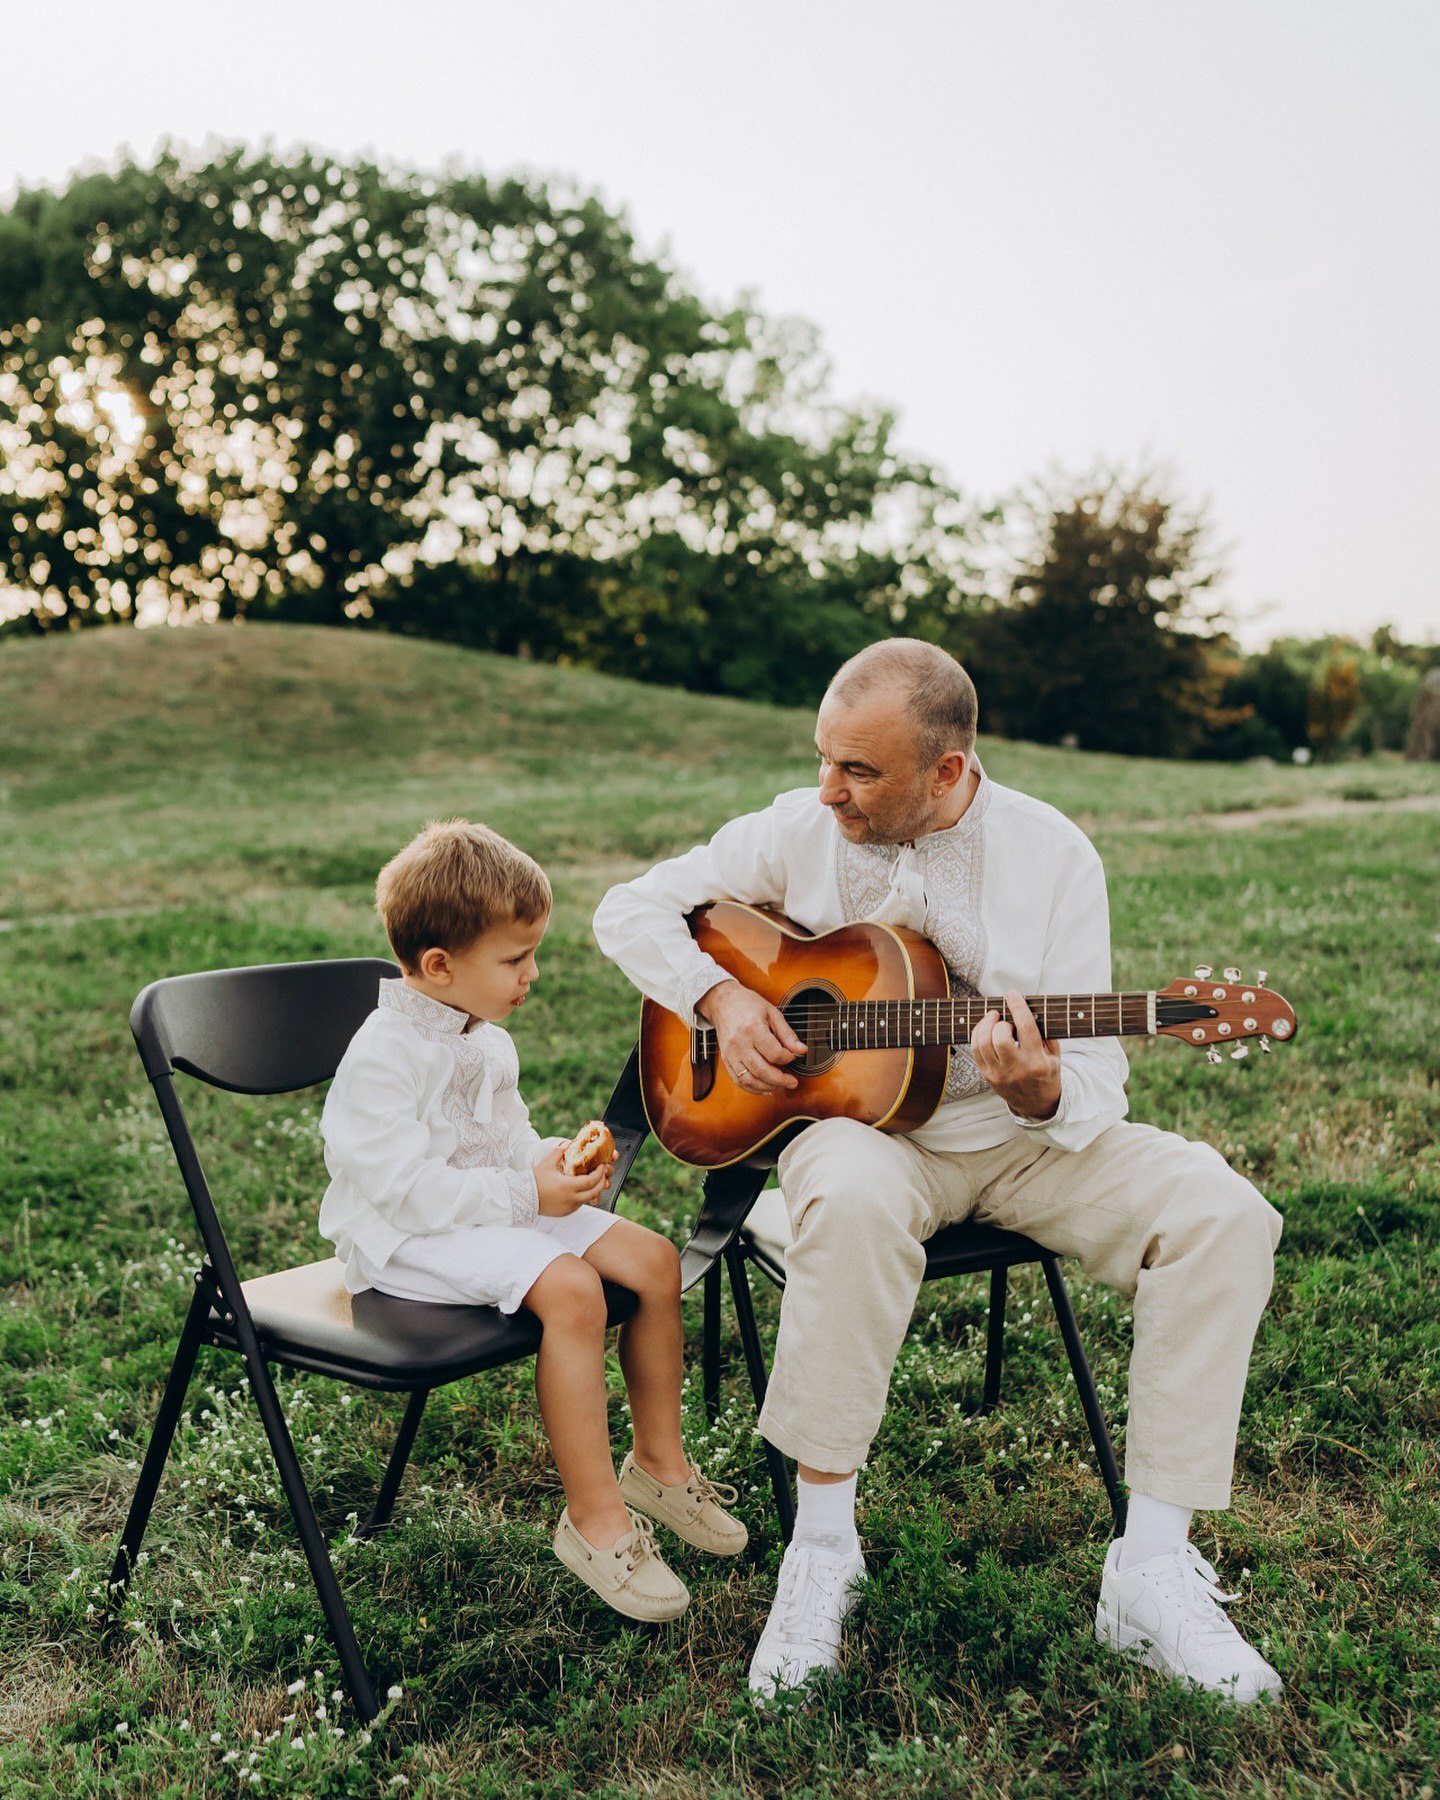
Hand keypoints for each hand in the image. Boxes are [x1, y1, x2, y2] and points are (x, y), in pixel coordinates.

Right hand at [534, 1140, 611, 1215]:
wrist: (524, 1198)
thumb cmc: (535, 1179)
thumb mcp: (547, 1162)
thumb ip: (560, 1151)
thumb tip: (569, 1143)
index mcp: (567, 1186)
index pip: (591, 1181)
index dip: (600, 1173)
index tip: (602, 1165)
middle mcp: (570, 1199)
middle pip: (595, 1191)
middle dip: (602, 1181)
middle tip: (602, 1172)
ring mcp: (569, 1207)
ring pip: (589, 1199)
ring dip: (594, 1189)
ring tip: (593, 1179)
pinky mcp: (566, 1212)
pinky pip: (580, 1204)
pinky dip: (584, 1196)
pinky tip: (582, 1188)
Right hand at [699, 978, 806, 1093]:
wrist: (723, 1002)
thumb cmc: (748, 1005)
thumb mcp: (772, 1013)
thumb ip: (787, 1034)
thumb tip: (801, 1050)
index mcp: (753, 1028)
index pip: (774, 1053)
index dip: (788, 1058)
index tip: (793, 1056)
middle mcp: (739, 1043)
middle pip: (761, 1070)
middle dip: (780, 1080)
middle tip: (793, 1082)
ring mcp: (730, 1053)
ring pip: (749, 1079)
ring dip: (767, 1087)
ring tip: (781, 1086)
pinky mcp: (726, 1059)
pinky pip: (738, 1080)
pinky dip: (752, 1088)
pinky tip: (765, 1088)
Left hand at [969, 990, 1060, 1120]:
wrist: (1036, 1103)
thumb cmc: (1046, 1073)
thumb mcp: (1054, 1056)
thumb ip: (1045, 1033)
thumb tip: (1028, 1008)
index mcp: (1037, 1062)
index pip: (1026, 1030)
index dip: (1018, 1008)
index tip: (1012, 994)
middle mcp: (1017, 1069)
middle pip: (1000, 1039)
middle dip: (999, 1022)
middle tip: (1003, 1018)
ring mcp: (999, 1074)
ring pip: (983, 1044)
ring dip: (985, 1025)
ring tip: (992, 1018)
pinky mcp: (987, 1076)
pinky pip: (975, 1050)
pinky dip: (977, 1035)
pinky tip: (985, 1029)